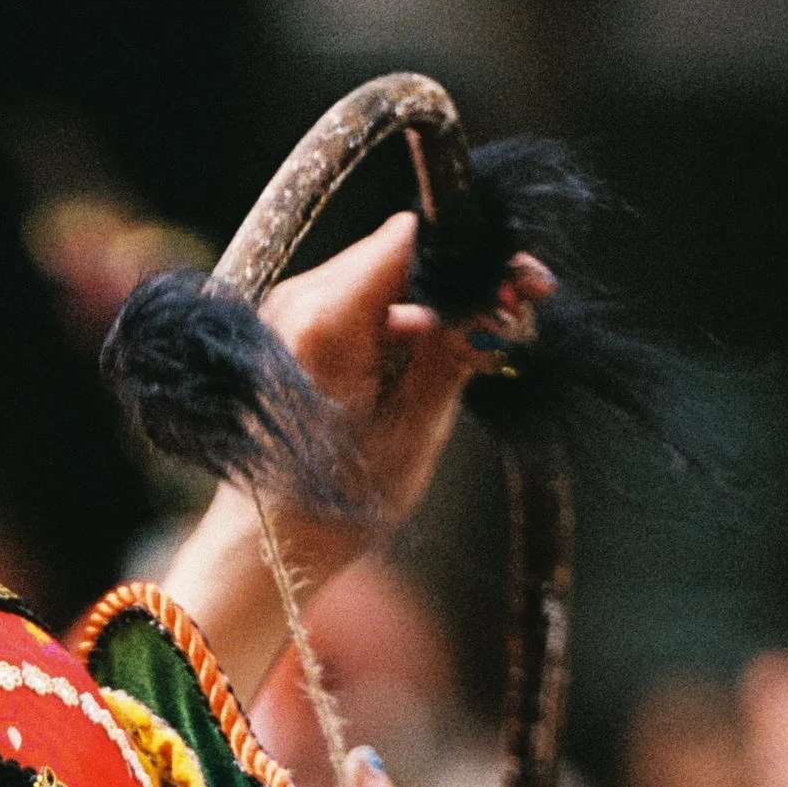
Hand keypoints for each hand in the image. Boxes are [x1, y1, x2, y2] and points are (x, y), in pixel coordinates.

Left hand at [258, 211, 493, 540]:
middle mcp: (300, 301)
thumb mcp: (413, 431)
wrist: (268, 546)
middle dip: (459, 280)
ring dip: (433, 304)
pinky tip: (429, 361)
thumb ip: (454, 351)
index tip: (519, 282)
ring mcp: (291, 312)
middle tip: (512, 313)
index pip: (410, 240)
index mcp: (326, 321)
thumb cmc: (334, 507)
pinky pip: (361, 303)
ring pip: (384, 276)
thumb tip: (500, 295)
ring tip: (474, 348)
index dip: (473, 255)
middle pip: (399, 252)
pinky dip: (401, 324)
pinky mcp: (294, 330)